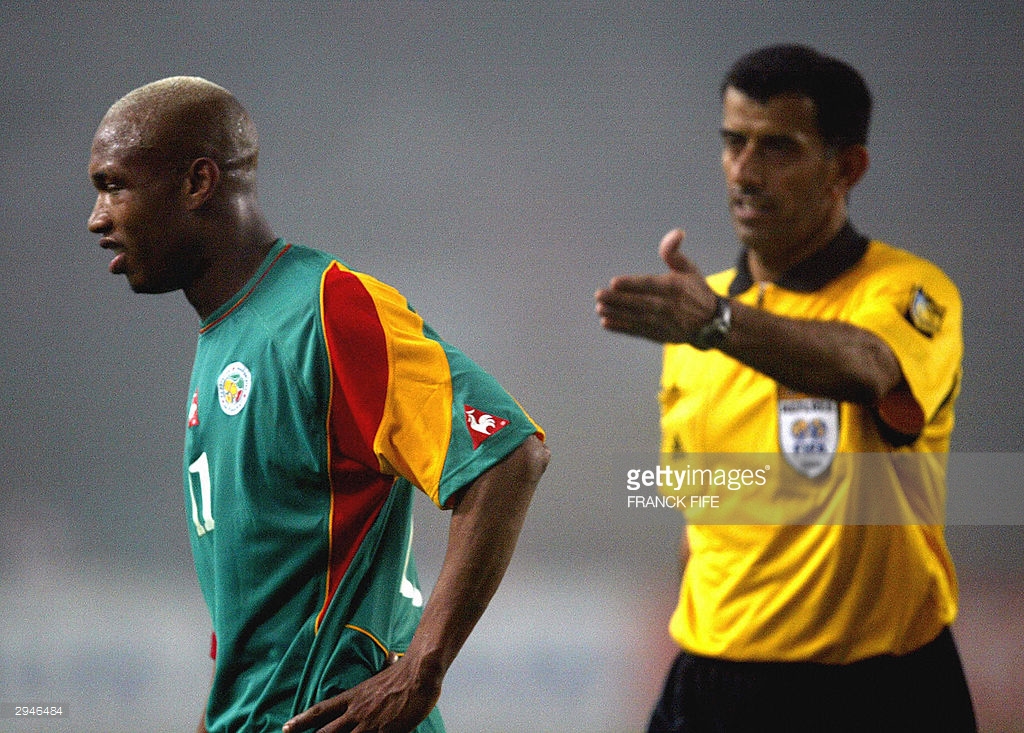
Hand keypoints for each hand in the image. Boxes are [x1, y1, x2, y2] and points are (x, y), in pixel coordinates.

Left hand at [282, 656, 440, 732]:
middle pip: (326, 732)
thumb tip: (391, 656)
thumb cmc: (406, 672)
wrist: (420, 673)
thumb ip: (384, 668)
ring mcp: (370, 724)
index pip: (321, 709)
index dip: (302, 720)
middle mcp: (357, 711)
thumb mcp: (388, 670)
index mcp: (354, 696)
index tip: (286, 728)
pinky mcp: (385, 732)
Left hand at [595, 229, 718, 343]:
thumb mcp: (689, 269)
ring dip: (616, 314)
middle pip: (640, 303)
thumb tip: (677, 233)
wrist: (711, 323)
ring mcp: (663, 323)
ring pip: (636, 318)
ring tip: (599, 308)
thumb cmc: (696, 290)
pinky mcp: (659, 334)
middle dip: (618, 300)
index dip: (631, 284)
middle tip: (599, 295)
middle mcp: (669, 306)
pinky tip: (606, 322)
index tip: (614, 282)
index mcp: (675, 287)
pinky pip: (638, 331)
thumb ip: (674, 253)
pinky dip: (622, 328)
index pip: (650, 285)